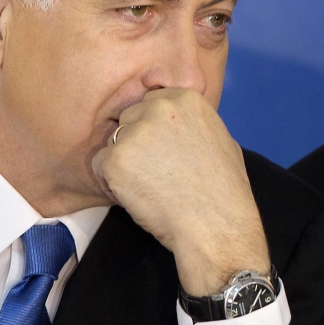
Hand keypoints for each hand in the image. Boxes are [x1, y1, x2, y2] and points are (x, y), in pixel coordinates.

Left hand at [92, 88, 269, 295]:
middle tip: (154, 171)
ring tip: (148, 186)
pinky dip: (111, 182)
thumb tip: (180, 125)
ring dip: (124, 161)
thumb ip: (193, 124)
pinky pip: (99, 165)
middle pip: (129, 118)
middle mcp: (159, 108)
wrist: (215, 225)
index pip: (151, 102)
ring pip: (113, 141)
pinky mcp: (117, 159)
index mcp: (186, 99)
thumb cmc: (224, 190)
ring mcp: (136, 133)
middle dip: (136, 141)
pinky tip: (136, 196)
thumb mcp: (221, 139)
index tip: (161, 150)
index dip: (153, 128)